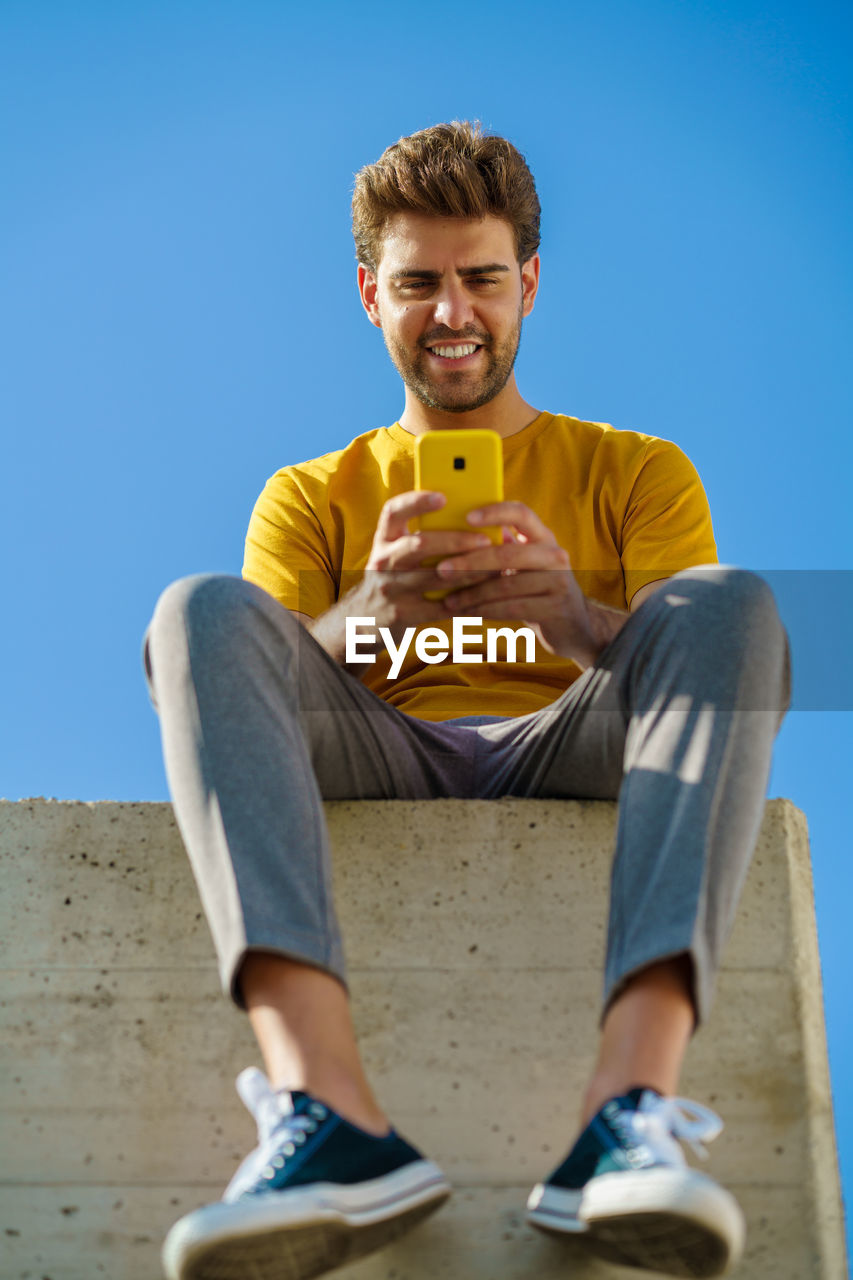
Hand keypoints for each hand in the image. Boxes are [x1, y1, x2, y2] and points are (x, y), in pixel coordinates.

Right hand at [353, 490, 494, 640]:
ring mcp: (391, 588)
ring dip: (469, 571)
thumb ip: (423, 535)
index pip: (393, 511)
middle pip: (419, 545)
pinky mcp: (402, 614)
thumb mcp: (397, 551)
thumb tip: (472, 518)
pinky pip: (440, 607)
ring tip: (495, 568)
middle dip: (456, 541)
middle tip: (485, 540)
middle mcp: (383, 560)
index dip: (417, 501)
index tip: (443, 497)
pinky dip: (465, 600)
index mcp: (385, 538)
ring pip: (435, 577)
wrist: (366, 618)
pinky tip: (485, 595)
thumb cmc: (396, 575)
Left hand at [434, 500, 599, 664]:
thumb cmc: (534, 587)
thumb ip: (499, 546)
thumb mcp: (522, 563)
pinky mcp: (555, 608)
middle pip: (508, 553)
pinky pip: (513, 608)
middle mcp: (554, 554)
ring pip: (507, 585)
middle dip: (470, 562)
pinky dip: (486, 611)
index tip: (467, 517)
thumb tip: (452, 531)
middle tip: (441, 570)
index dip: (494, 512)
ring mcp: (558, 581)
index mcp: (542, 536)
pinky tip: (467, 614)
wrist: (572, 623)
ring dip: (473, 594)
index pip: (521, 513)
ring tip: (449, 601)